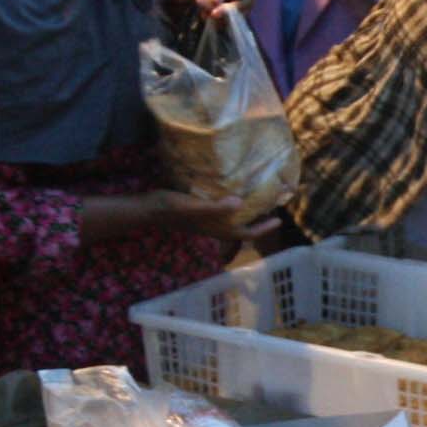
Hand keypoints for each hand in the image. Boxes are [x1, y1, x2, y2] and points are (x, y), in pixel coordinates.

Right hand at [148, 190, 272, 241]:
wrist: (147, 209)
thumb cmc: (170, 208)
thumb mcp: (193, 205)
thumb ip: (215, 207)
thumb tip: (238, 203)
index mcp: (215, 228)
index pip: (244, 233)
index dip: (262, 228)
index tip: (278, 220)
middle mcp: (213, 228)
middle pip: (241, 230)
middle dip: (257, 222)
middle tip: (271, 210)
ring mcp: (205, 222)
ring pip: (231, 222)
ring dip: (245, 215)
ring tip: (257, 201)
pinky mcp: (198, 214)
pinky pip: (221, 213)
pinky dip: (230, 207)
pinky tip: (230, 193)